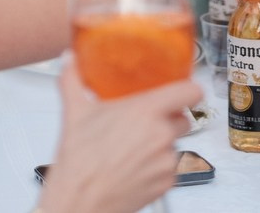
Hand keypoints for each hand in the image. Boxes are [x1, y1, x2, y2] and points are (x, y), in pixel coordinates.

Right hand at [40, 60, 200, 212]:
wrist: (81, 200)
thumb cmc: (82, 159)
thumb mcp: (75, 111)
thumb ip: (72, 78)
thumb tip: (69, 60)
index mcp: (147, 111)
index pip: (190, 92)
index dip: (190, 88)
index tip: (184, 87)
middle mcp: (162, 135)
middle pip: (184, 118)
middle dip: (170, 117)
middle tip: (148, 119)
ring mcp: (166, 162)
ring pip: (174, 144)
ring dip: (161, 143)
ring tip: (136, 145)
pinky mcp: (166, 184)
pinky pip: (170, 168)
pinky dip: (158, 165)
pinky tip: (136, 163)